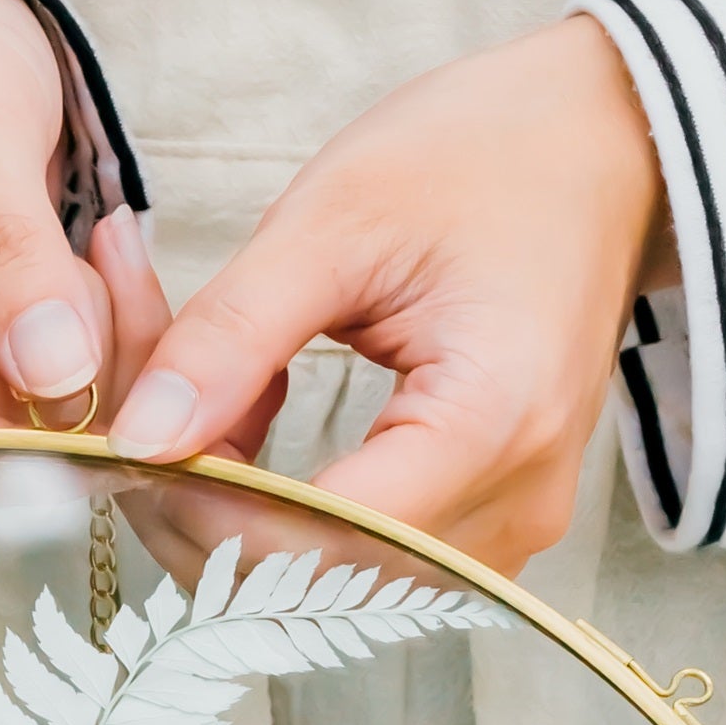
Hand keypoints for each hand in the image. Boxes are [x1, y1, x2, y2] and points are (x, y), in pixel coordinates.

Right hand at [0, 0, 161, 435]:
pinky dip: (80, 344)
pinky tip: (98, 261)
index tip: (102, 417)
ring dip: (83, 361)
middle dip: (58, 391)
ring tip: (104, 245)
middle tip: (114, 276)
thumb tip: (59, 378)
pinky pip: (22, 394)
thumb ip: (10, 249)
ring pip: (3, 430)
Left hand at [107, 16, 668, 572]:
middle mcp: (509, 507)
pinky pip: (351, 549)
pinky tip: (249, 405)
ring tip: (201, 376)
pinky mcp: (483, 520)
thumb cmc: (484, 157)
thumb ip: (233, 334)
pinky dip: (275, 492)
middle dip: (192, 496)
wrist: (602, 146)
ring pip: (314, 575)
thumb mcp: (337, 221)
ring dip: (226, 495)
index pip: (302, 542)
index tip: (123, 423)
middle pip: (300, 578)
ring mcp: (506, 528)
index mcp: (486, 426)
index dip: (192, 501)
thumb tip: (137, 436)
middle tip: (139, 382)